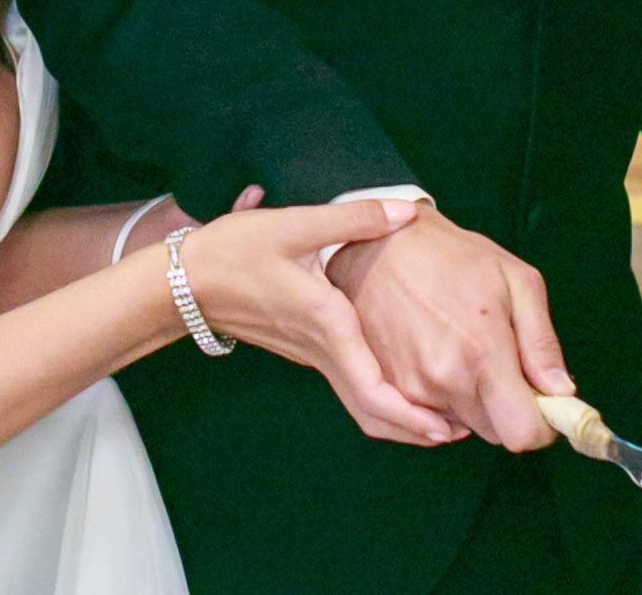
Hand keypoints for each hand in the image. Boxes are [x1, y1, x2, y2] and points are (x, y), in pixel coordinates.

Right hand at [176, 199, 458, 446]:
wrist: (182, 282)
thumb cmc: (233, 252)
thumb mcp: (293, 224)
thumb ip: (354, 218)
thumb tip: (406, 211)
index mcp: (327, 324)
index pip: (372, 391)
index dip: (412, 416)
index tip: (446, 427)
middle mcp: (321, 350)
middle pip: (371, 412)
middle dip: (416, 428)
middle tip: (459, 430)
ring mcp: (310, 355)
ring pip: (358, 403)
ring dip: (398, 415)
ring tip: (441, 413)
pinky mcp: (304, 349)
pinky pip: (347, 386)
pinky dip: (378, 397)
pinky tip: (401, 382)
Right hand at [326, 208, 568, 450]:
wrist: (379, 246)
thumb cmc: (452, 257)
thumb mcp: (516, 280)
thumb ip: (542, 342)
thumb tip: (561, 391)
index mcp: (481, 356)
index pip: (522, 434)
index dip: (541, 426)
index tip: (543, 404)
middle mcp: (443, 383)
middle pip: (493, 433)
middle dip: (506, 409)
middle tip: (501, 365)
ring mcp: (409, 391)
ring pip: (460, 427)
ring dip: (472, 404)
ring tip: (463, 353)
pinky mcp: (385, 391)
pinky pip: (427, 419)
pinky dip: (440, 401)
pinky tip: (438, 360)